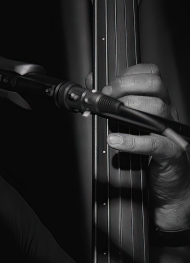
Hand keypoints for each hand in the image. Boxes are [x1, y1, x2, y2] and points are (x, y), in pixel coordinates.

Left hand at [102, 63, 189, 229]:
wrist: (167, 187)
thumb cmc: (148, 153)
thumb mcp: (127, 123)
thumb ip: (112, 103)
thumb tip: (91, 84)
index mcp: (158, 102)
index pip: (150, 75)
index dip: (128, 75)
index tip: (109, 84)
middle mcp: (167, 113)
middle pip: (155, 86)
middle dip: (127, 85)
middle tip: (108, 96)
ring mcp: (171, 132)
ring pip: (157, 108)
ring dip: (128, 109)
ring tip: (110, 116)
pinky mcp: (171, 154)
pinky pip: (154, 142)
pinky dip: (133, 141)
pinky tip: (115, 140)